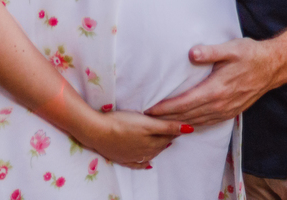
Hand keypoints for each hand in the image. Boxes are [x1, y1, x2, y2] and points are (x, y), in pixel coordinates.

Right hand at [76, 109, 191, 168]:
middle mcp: (145, 151)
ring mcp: (133, 156)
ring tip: (164, 141)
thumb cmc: (121, 123)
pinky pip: (137, 164)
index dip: (175, 128)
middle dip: (168, 137)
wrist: (96, 132)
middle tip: (173, 129)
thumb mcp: (147, 122)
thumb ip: (168, 126)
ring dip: (158, 147)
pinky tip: (148, 163)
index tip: (180, 121)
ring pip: (151, 153)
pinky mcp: (122, 158)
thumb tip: (190, 129)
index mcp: (152, 141)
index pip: (169, 135)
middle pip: (161, 144)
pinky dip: (144, 163)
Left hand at [144, 38, 276, 126]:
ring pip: (196, 121)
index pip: (184, 103)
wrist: (272, 67)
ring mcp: (225, 110)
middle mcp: (220, 104)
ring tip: (159, 122)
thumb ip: (211, 52)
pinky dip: (192, 124)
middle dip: (165, 118)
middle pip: (186, 116)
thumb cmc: (250, 54)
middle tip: (145, 119)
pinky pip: (206, 122)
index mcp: (216, 89)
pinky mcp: (230, 112)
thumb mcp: (231, 48)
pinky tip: (183, 123)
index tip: (149, 110)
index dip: (165, 108)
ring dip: (177, 123)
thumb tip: (192, 53)